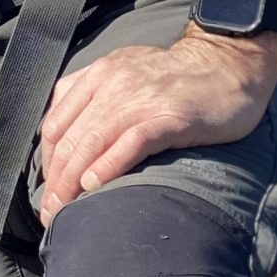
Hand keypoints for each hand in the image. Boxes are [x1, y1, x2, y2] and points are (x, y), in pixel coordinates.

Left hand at [37, 27, 276, 224]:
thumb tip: (66, 138)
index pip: (57, 122)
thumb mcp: (125, 73)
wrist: (228, 64)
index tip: (48, 189)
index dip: (47, 160)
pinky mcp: (172, 117)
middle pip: (72, 138)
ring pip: (94, 141)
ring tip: (65, 209)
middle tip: (51, 212)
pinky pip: (132, 142)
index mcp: (99, 75)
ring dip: (73, 180)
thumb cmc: (176, 78)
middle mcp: (114, 84)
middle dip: (56, 180)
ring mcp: (143, 99)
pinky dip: (109, 164)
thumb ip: (94, 96)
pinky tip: (95, 185)